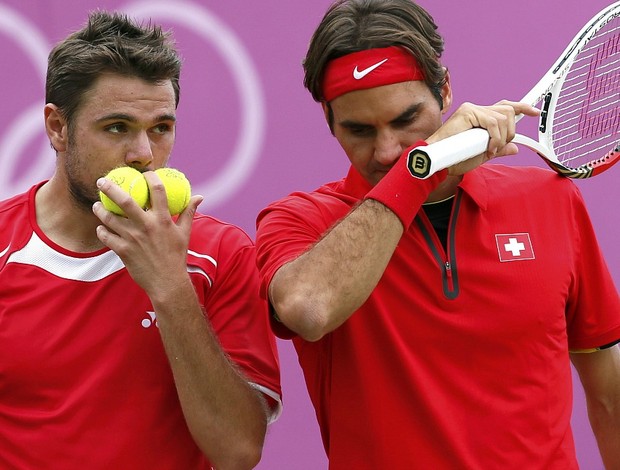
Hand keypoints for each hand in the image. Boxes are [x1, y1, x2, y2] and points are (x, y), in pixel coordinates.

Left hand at [93, 170, 202, 298]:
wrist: (167, 283)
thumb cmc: (176, 256)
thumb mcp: (185, 233)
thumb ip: (189, 212)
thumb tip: (199, 197)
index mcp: (163, 219)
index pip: (157, 190)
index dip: (149, 177)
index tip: (142, 173)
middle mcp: (147, 226)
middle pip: (125, 200)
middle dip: (110, 187)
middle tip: (101, 181)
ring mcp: (133, 238)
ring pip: (110, 218)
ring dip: (100, 209)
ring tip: (97, 205)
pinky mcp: (123, 251)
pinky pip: (107, 236)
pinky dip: (102, 230)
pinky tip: (102, 228)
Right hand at [426, 100, 539, 174]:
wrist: (439, 162)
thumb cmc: (455, 159)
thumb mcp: (483, 154)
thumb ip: (498, 149)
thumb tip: (514, 148)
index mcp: (480, 117)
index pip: (505, 107)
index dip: (522, 108)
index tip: (535, 112)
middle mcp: (477, 109)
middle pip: (508, 111)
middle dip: (510, 132)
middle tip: (498, 146)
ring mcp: (472, 109)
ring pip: (503, 117)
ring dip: (501, 137)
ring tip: (489, 149)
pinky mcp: (467, 112)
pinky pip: (493, 122)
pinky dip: (494, 137)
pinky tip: (487, 147)